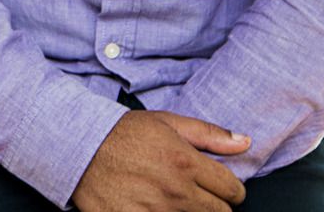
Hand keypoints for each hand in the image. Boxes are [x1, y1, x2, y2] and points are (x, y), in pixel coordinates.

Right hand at [71, 110, 248, 211]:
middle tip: (196, 194)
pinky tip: (154, 208)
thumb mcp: (167, 122)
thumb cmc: (123, 132)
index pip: (233, 191)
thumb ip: (209, 134)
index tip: (218, 186)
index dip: (230, 189)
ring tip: (171, 199)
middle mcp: (175, 191)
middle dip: (214, 204)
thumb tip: (245, 142)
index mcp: (186, 163)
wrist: (78, 147)